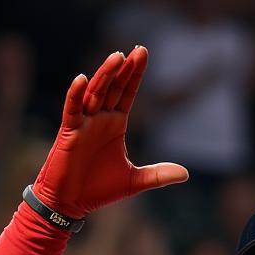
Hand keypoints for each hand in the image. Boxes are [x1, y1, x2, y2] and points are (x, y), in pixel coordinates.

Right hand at [34, 47, 188, 220]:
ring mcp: (83, 123)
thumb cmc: (98, 189)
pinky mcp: (69, 132)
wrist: (71, 203)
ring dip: (105, 75)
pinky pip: (72, 109)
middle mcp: (100, 118)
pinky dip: (75, 94)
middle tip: (138, 51)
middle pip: (113, 87)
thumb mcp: (134, 181)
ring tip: (117, 58)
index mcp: (115, 124)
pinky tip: (82, 80)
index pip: (127, 93)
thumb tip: (186, 174)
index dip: (135, 75)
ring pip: (94, 93)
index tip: (143, 54)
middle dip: (124, 69)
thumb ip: (158, 175)